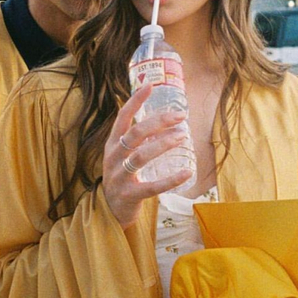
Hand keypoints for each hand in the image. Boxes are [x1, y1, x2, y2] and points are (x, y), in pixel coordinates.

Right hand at [102, 84, 191, 229]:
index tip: (150, 85)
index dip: (135, 101)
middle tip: (180, 116)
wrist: (110, 211)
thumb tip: (162, 119)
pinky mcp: (130, 195)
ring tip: (183, 137)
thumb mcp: (122, 155)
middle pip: (136, 133)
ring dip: (164, 144)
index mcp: (112, 144)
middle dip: (159, 121)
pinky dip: (171, 179)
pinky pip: (153, 186)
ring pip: (142, 156)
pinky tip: (187, 172)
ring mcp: (120, 176)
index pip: (122, 117)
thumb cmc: (122, 176)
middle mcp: (113, 157)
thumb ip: (136, 139)